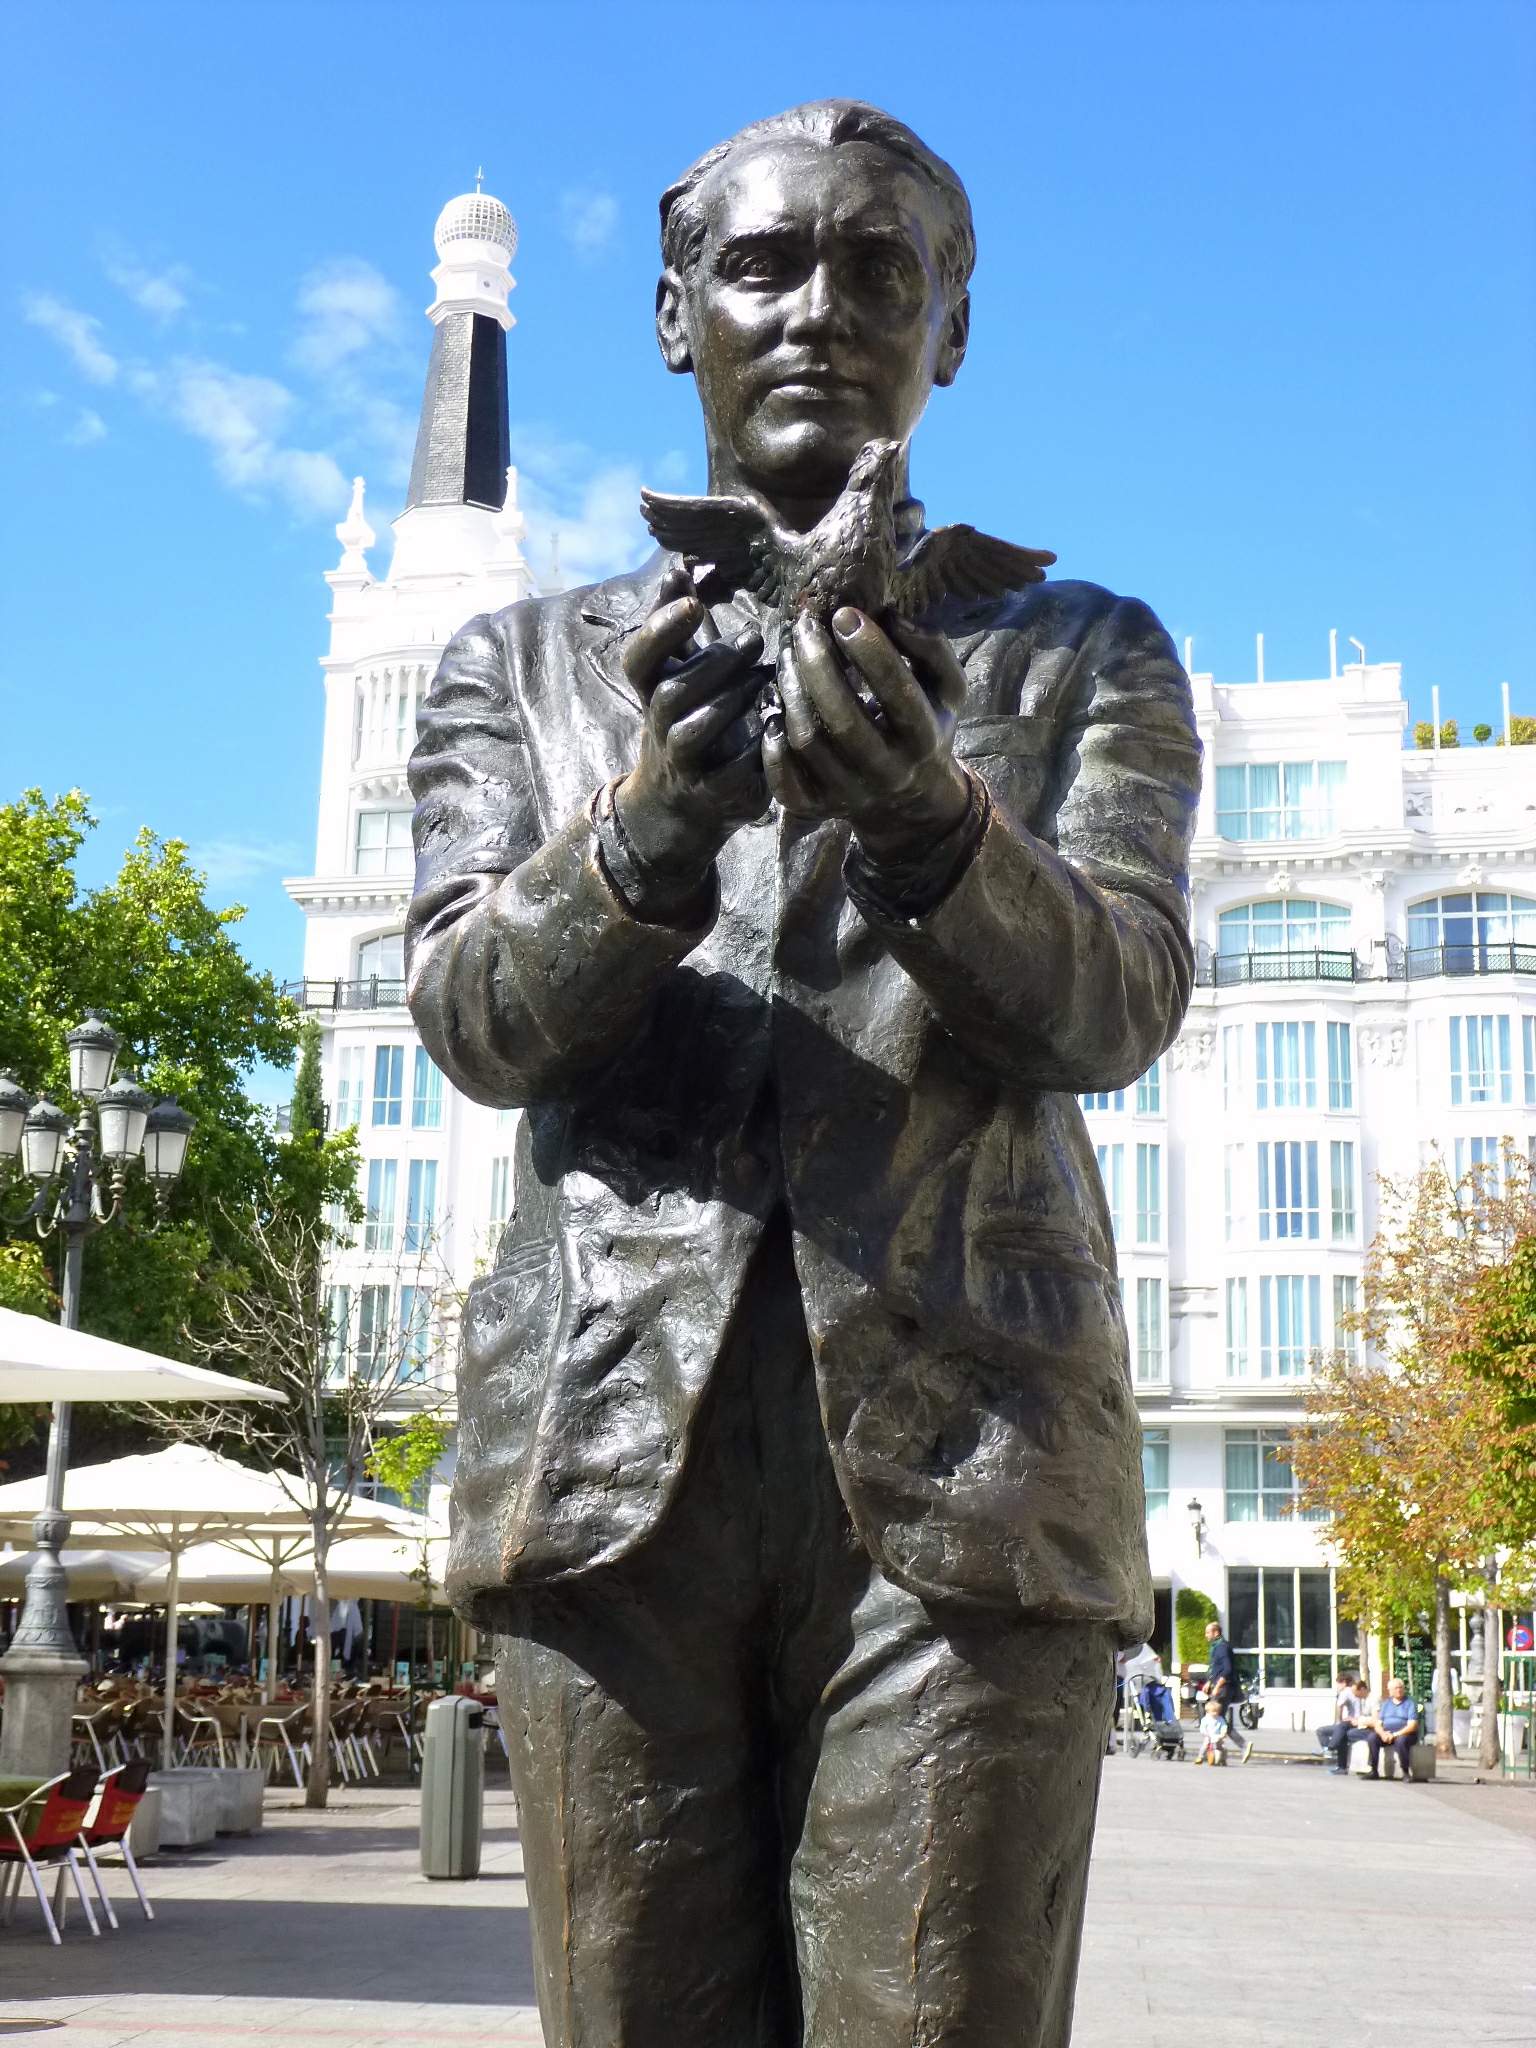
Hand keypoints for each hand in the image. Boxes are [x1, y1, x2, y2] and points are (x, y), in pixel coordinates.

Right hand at [616, 567, 765, 880]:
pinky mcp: (714, 796)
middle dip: (713, 664)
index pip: (637, 660)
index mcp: (651, 693)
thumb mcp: (677, 675)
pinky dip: (755, 749)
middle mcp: (659, 729)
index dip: (659, 631)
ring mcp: (683, 766)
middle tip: (756, 639)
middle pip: (671, 694)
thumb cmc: (687, 721)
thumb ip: (678, 626)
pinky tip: (779, 724)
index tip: (692, 601)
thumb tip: (678, 564)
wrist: (679, 807)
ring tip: (767, 679)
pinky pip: (731, 774)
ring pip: (693, 731)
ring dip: (731, 701)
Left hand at [764, 607, 969, 858]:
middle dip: (818, 666)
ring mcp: (848, 795)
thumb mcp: (946, 690)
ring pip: (808, 741)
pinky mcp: (816, 808)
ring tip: (787, 657)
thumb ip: (931, 649)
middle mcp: (887, 773)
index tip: (844, 615)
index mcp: (924, 740)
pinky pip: (783, 779)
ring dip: (790, 691)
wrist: (909, 803)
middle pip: (843, 720)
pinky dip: (771, 742)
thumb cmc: (926, 729)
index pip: (898, 693)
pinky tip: (775, 708)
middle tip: (804, 628)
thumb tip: (891, 615)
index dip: (870, 650)